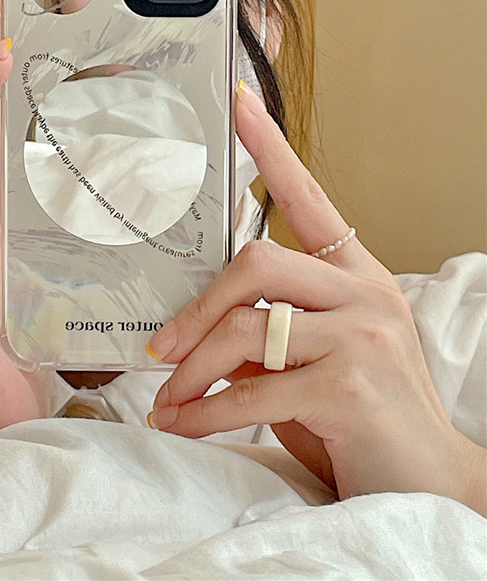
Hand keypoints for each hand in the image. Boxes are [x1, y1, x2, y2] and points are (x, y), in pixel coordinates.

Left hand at [148, 80, 485, 512]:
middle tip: (160, 351)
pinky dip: (206, 412)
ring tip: (167, 401)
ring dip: (191, 371)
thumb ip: (263, 329)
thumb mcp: (308, 358)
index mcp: (353, 274)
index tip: (239, 102)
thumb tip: (191, 330)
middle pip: (254, 263)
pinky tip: (183, 426)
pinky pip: (252, 389)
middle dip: (195, 312)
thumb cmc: (355, 414)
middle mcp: (363, 291)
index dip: (270, 148)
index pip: (306, 197)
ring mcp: (362, 335)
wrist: (423, 482)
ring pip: (245, 327)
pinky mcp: (350, 387)